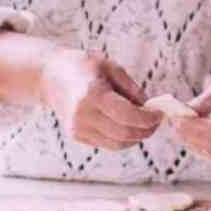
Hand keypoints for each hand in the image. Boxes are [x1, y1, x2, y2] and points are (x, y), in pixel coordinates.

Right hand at [38, 49, 161, 150]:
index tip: (160, 113)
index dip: (148, 118)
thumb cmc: (82, 66)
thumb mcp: (110, 67)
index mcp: (92, 94)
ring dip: (136, 137)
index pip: (127, 115)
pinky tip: (128, 125)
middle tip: (157, 120)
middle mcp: (83, 115)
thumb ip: (132, 88)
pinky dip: (123, 138)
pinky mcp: (77, 136)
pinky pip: (108, 144)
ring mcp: (78, 129)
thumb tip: (150, 107)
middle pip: (125, 133)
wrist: (50, 76)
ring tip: (145, 123)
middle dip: (146, 130)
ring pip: (118, 143)